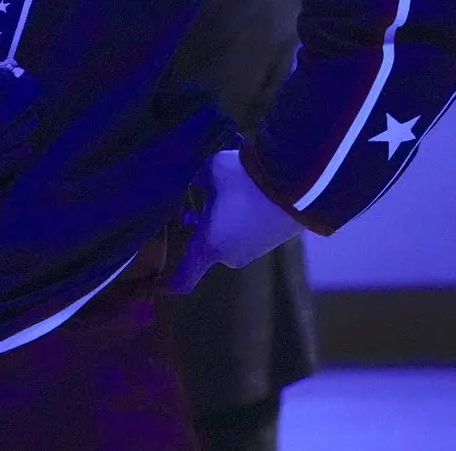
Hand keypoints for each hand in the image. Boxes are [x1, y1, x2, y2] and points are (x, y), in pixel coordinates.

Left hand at [169, 147, 304, 292]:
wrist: (296, 184)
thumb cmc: (243, 181)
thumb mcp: (208, 172)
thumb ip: (194, 183)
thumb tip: (194, 185)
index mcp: (209, 245)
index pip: (185, 277)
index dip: (171, 282)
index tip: (159, 284)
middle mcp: (230, 256)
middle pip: (205, 249)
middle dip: (200, 230)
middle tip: (195, 206)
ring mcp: (254, 252)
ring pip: (227, 239)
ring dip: (222, 224)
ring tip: (225, 195)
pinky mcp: (272, 243)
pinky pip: (245, 235)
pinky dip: (241, 222)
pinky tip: (246, 199)